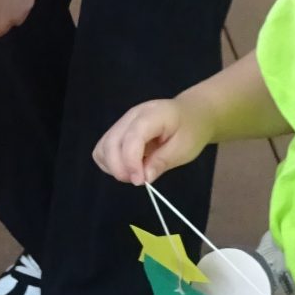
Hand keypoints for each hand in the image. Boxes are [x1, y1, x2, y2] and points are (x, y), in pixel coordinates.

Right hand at [94, 96, 209, 185]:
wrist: (191, 114)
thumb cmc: (190, 130)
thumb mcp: (185, 148)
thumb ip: (162, 162)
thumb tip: (144, 178)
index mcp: (153, 115)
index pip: (132, 136)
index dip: (131, 161)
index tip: (139, 181)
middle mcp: (132, 116)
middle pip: (111, 142)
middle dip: (119, 167)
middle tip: (138, 180)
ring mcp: (123, 122)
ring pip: (103, 146)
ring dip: (113, 166)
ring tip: (134, 174)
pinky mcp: (118, 131)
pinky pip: (104, 149)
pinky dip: (110, 163)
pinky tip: (128, 168)